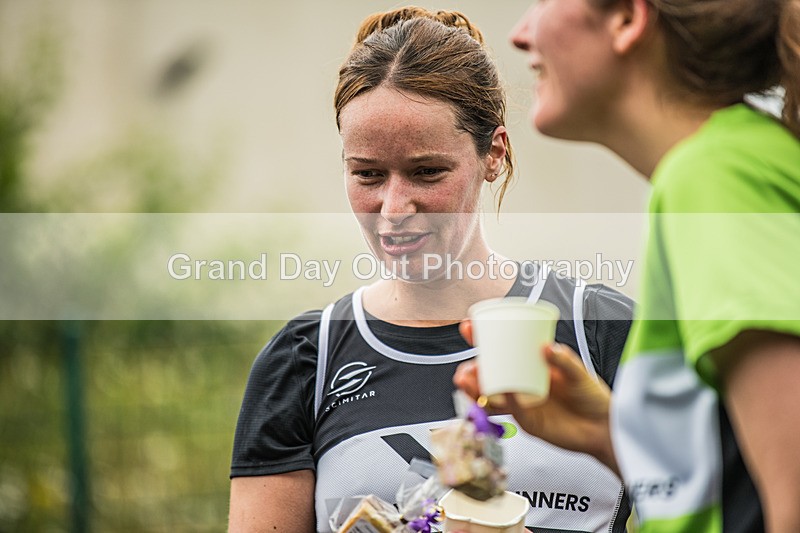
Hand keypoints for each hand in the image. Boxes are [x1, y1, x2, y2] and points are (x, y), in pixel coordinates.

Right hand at [455, 320, 618, 473]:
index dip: (482, 340)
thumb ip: (564, 360)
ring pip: (491, 396)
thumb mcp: (580, 373)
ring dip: (475, 389)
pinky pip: (512, 411)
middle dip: (471, 371)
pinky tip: (504, 392)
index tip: (469, 328)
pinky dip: (506, 401)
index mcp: (530, 366)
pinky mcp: (528, 422)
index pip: (501, 351)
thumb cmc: (593, 398)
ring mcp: (523, 404)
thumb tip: (547, 347)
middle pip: (488, 376)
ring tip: (467, 381)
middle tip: (467, 367)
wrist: (604, 429)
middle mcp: (522, 385)